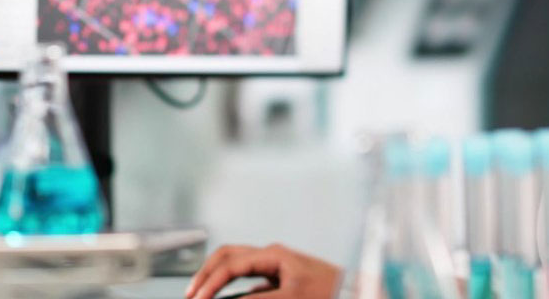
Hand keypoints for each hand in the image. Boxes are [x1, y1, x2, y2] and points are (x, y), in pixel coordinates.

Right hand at [185, 243, 341, 298]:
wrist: (357, 294)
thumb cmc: (330, 292)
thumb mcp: (289, 298)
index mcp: (273, 254)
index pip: (229, 264)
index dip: (209, 283)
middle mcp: (272, 256)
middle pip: (228, 256)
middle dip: (206, 274)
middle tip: (191, 293)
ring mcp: (276, 267)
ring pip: (237, 266)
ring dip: (218, 279)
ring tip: (204, 294)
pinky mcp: (281, 280)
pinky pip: (250, 281)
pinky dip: (235, 289)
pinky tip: (230, 298)